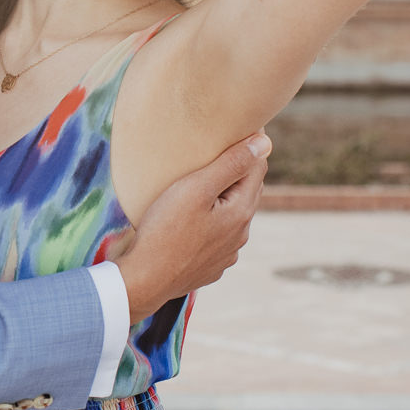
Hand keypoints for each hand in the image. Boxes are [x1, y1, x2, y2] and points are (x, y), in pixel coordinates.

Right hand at [112, 132, 268, 322]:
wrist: (144, 280)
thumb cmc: (165, 231)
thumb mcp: (196, 189)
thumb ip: (231, 164)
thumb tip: (265, 142)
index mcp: (241, 212)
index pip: (257, 168)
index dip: (248, 145)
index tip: (234, 129)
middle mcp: (240, 236)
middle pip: (245, 192)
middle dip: (236, 172)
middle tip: (215, 152)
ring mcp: (225, 255)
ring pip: (230, 217)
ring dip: (222, 200)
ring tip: (200, 187)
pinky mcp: (209, 268)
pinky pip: (216, 238)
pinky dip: (209, 224)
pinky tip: (190, 221)